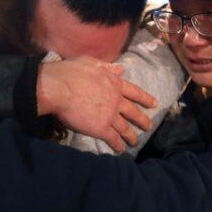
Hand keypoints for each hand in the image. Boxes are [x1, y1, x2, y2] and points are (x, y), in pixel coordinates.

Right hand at [37, 57, 156, 151]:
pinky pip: (113, 139)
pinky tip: (120, 149)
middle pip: (133, 112)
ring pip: (125, 128)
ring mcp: (110, 115)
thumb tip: (121, 69)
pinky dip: (118, 145)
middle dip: (142, 120)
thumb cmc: (70, 72)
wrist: (58, 88)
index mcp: (114, 83)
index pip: (134, 92)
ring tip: (135, 142)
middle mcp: (116, 100)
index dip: (145, 98)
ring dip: (131, 136)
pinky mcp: (101, 128)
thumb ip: (107, 67)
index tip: (153, 104)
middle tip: (148, 126)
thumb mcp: (91, 63)